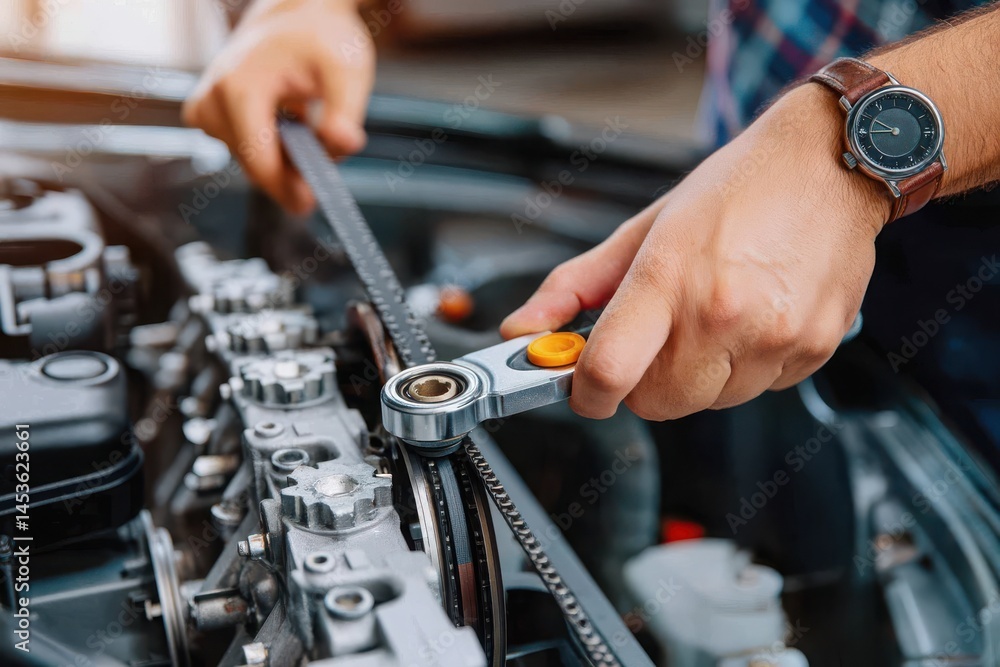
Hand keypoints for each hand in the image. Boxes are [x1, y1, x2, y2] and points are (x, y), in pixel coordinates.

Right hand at [182, 0, 373, 213]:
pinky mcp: (205, 114)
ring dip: (285, 156)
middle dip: (294, 170)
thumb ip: (345, 113)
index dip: (287, 188)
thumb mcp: (348, 71)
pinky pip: (244, 150)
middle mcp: (212, 100)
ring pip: (252, 161)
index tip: (311, 204)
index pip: (259, 160)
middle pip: (256, 166)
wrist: (296, 15)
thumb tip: (343, 146)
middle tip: (326, 151)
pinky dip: (271, 145)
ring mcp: (205, 108)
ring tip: (307, 119)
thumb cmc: (322, 38)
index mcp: (239, 89)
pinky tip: (288, 119)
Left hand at [500, 84, 888, 419]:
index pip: (608, 371)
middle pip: (657, 403)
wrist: (832, 162)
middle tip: (658, 336)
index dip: (586, 392)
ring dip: (699, 376)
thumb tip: (523, 331)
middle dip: (644, 382)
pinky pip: (758, 390)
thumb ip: (575, 287)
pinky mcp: (814, 350)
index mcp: (669, 276)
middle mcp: (723, 313)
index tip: (583, 386)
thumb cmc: (738, 188)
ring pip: (709, 403)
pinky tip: (755, 318)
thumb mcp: (643, 228)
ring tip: (715, 315)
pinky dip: (746, 368)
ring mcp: (774, 336)